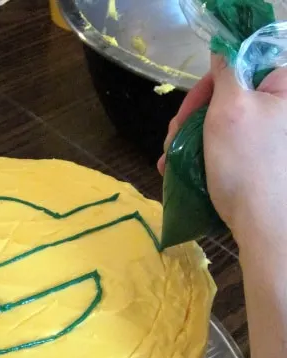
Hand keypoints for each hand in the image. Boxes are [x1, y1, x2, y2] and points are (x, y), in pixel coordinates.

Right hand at [158, 56, 286, 250]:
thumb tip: (223, 47)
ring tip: (168, 160)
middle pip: (226, 97)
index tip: (188, 110)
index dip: (208, 85)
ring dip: (189, 139)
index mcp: (283, 88)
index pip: (240, 66)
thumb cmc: (246, 165)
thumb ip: (226, 72)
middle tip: (174, 139)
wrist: (262, 224)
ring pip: (219, 124)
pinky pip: (223, 146)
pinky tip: (177, 169)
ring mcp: (269, 138)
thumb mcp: (231, 109)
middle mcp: (279, 109)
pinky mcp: (258, 161)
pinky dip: (199, 154)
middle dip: (193, 118)